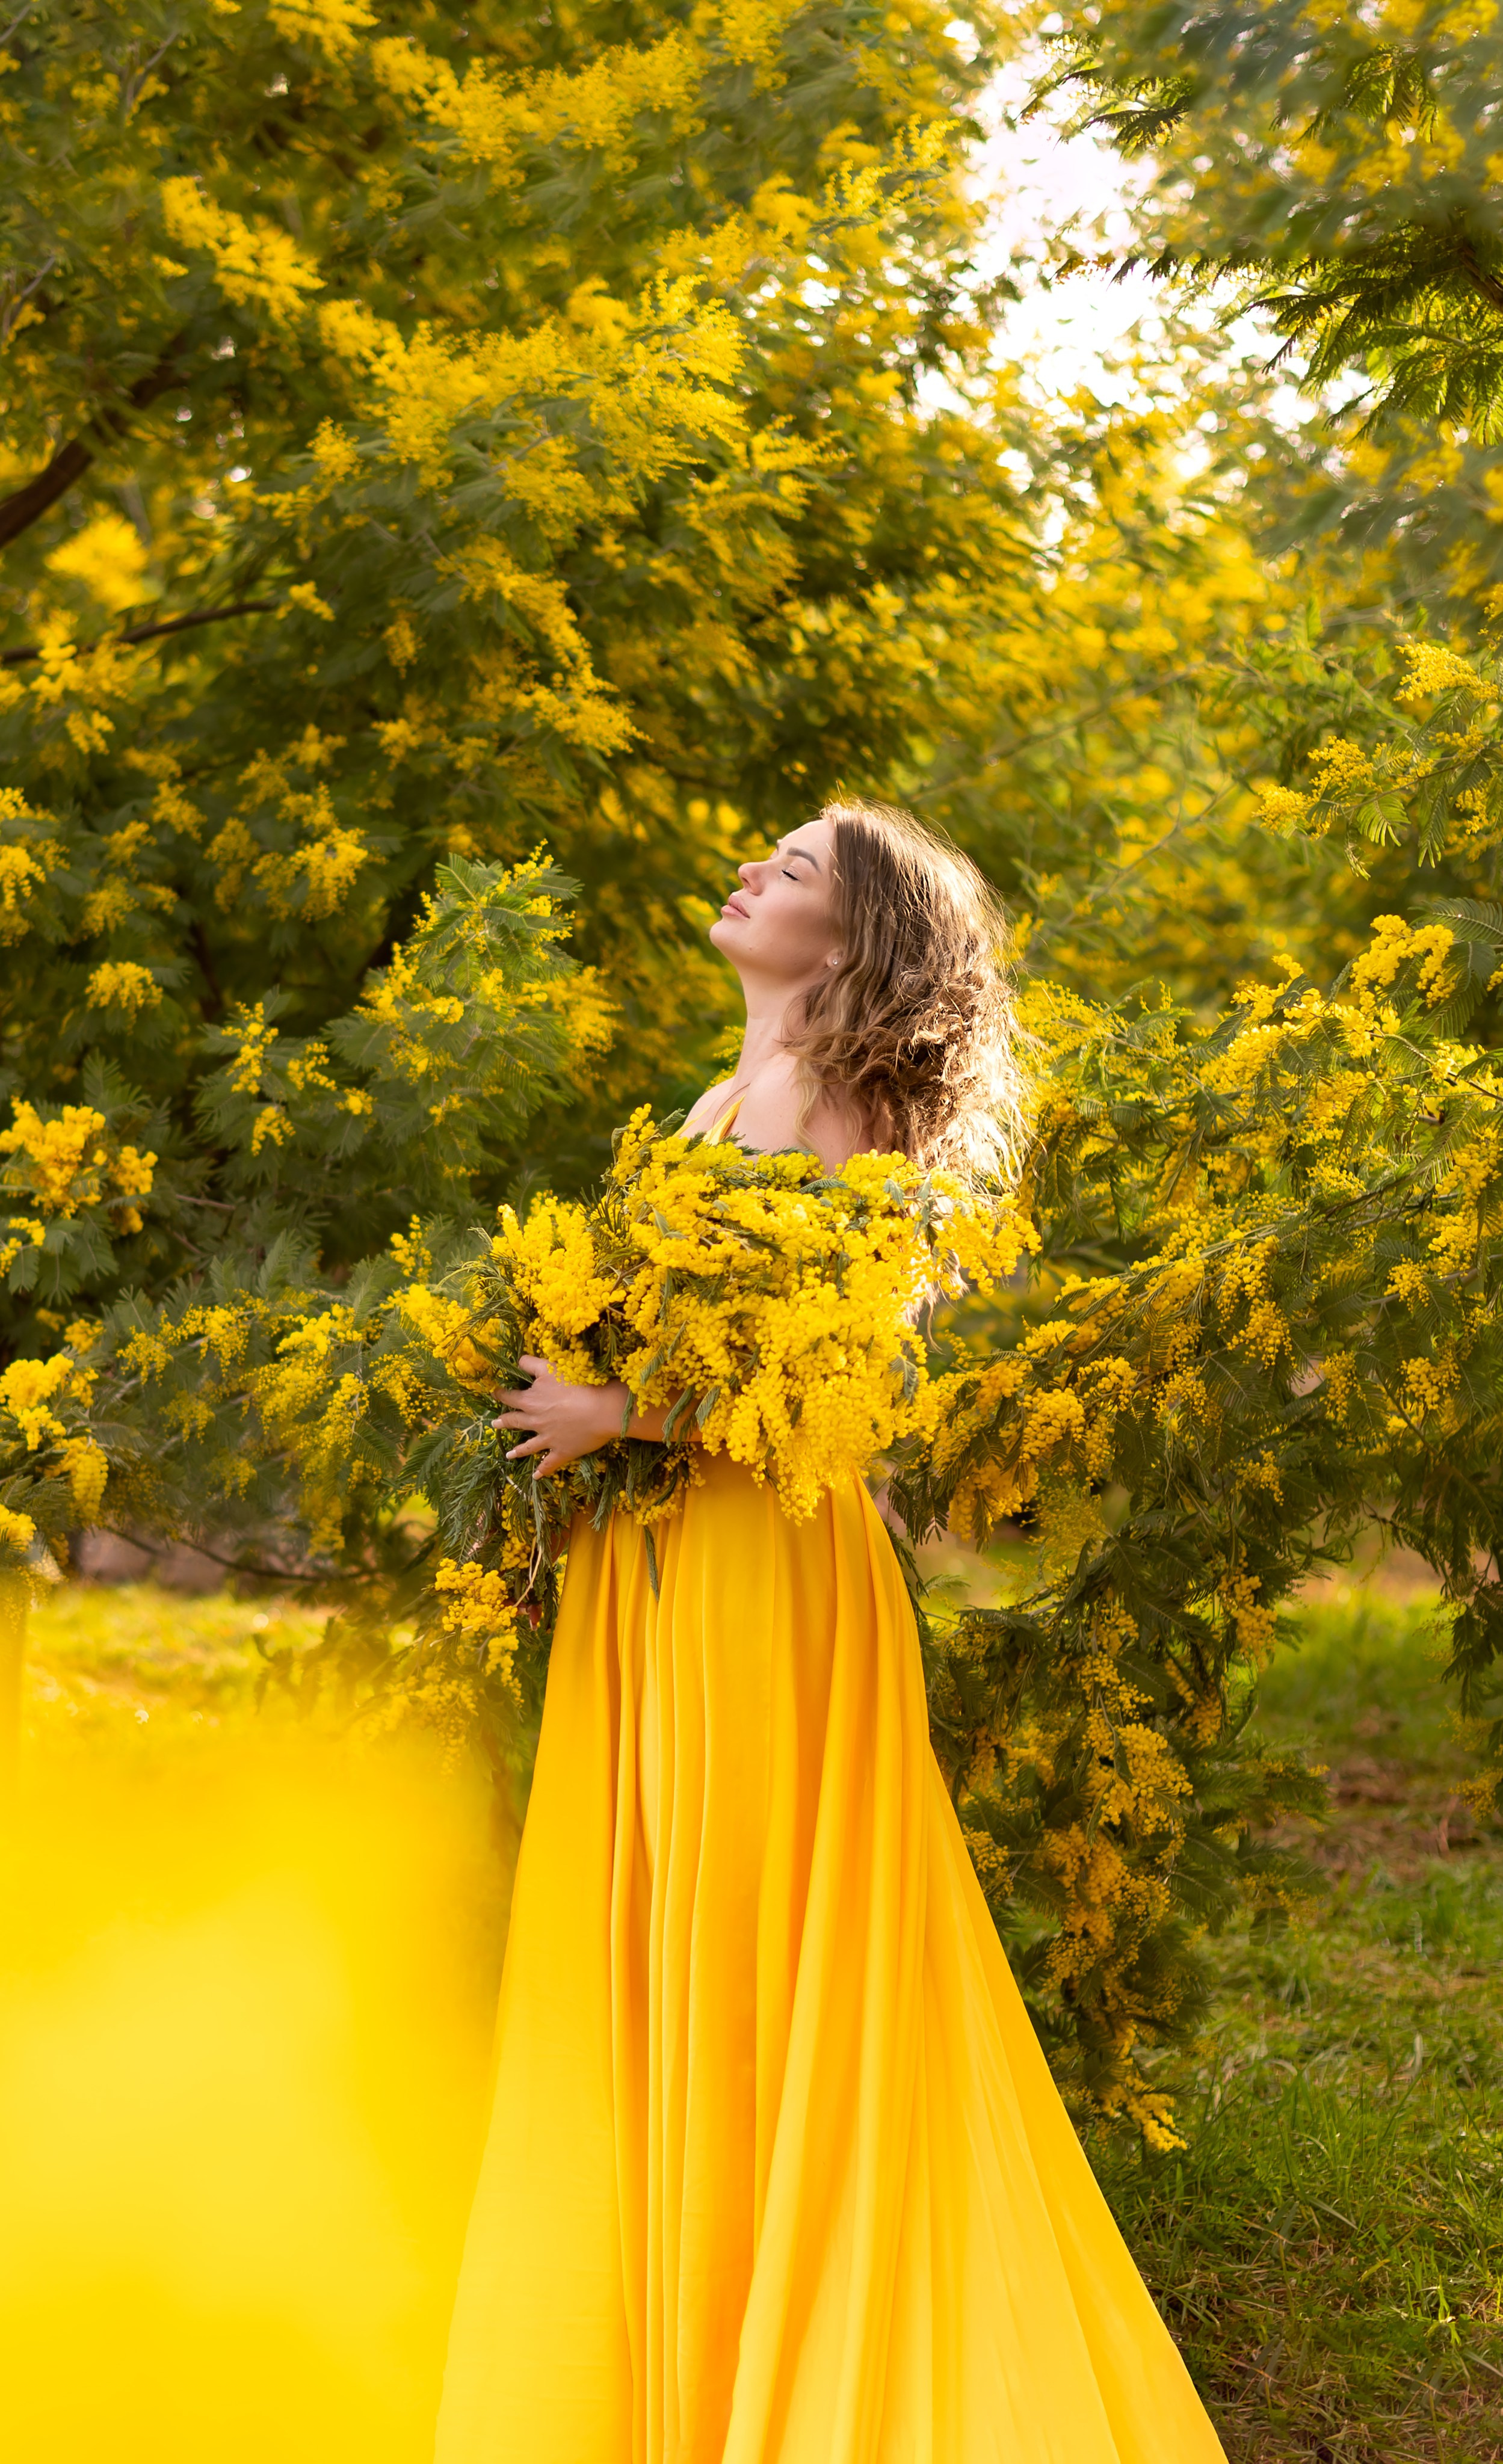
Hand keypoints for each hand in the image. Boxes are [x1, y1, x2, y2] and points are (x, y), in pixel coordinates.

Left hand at [494, 1355, 626, 1476]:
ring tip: (508, 1455)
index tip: (496, 1393)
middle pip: (515, 1421)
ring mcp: (548, 1438)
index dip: (502, 1394)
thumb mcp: (551, 1367)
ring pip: (528, 1446)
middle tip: (495, 1423)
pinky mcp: (562, 1451)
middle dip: (504, 1421)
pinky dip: (542, 1470)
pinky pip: (549, 1463)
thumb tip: (517, 1362)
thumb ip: (532, 1364)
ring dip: (517, 1451)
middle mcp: (535, 1420)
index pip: (510, 1396)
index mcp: (531, 1400)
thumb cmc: (578, 1383)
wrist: (602, 1409)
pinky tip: (536, 1476)